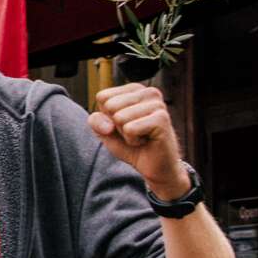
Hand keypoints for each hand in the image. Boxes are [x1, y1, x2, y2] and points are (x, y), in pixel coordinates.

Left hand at [88, 83, 191, 198]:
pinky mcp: (161, 118)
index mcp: (134, 89)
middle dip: (116, 126)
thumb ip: (96, 121)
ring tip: (141, 137)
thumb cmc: (131, 146)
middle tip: (134, 133)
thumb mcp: (106, 132)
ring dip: (126, 134)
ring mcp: (157, 104)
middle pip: (110, 106)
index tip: (124, 125)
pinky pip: (129, 129)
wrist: (156, 168)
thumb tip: (108, 124)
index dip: (107, 117)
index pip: (102, 97)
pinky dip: (133, 141)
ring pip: (119, 117)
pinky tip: (146, 141)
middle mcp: (148, 92)